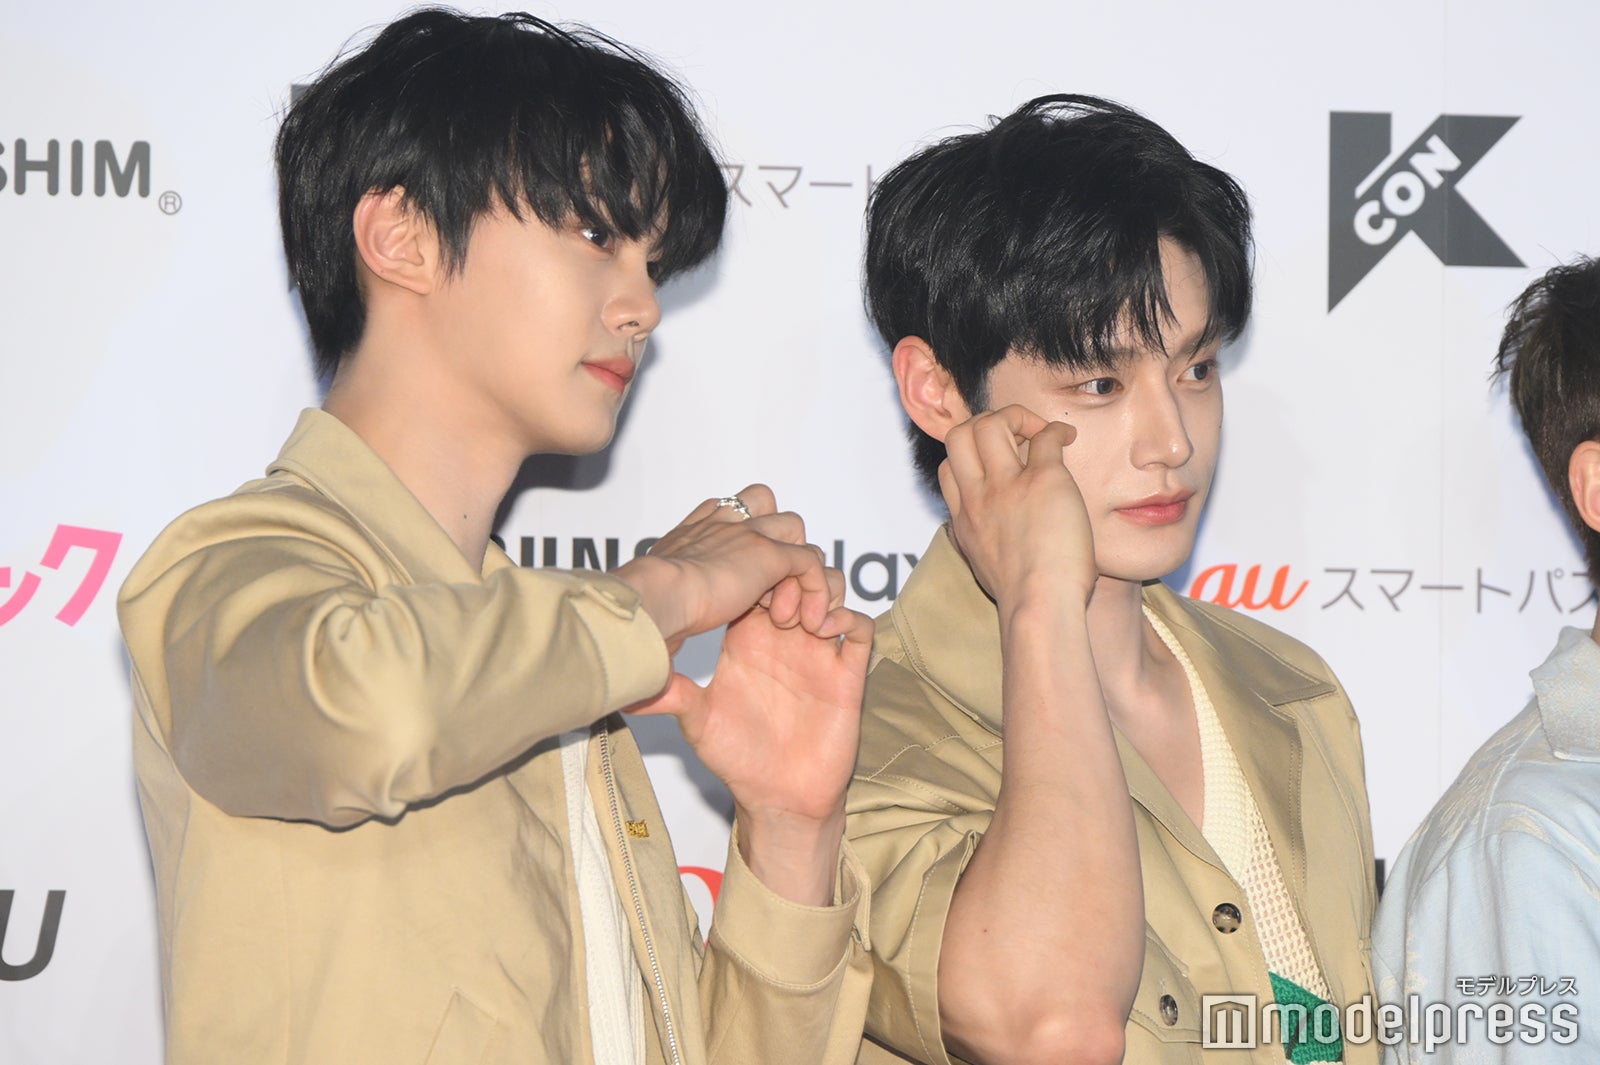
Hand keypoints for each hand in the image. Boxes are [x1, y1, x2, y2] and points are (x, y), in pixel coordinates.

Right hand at [611, 484, 843, 651]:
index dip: (739, 536)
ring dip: (796, 567)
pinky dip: (815, 590)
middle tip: (767, 588)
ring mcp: (746, 534)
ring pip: (793, 528)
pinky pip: (809, 562)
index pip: (723, 511)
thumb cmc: (640, 613)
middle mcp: (719, 524)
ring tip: (786, 611)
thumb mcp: (654, 613)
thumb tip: (658, 665)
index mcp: (690, 534)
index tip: (736, 581)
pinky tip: (808, 621)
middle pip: (762, 503)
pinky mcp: (769, 554)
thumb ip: (665, 624)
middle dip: (774, 537)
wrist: (651, 600)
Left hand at [628, 602, 873, 902]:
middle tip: (775, 604)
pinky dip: (847, 617)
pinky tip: (824, 632)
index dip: (751, 572)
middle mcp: (783, 638)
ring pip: (831, 589)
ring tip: (799, 619)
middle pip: (795, 573)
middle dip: (789, 573)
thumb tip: (635, 682)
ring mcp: (816, 652)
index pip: (753, 580)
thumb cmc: (737, 759)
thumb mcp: (699, 723)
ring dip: (819, 590)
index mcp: (747, 638)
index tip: (742, 588)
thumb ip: (675, 695)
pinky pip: (859, 628)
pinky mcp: (846, 673)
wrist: (778, 797)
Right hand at [939, 405, 1096, 610]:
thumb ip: (983, 543)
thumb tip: (996, 540)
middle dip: (984, 424)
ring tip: (1038, 431)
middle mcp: (978, 497)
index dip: (969, 456)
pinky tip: (1067, 439)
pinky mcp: (1043, 481)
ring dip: (1016, 418)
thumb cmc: (1026, 601)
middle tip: (1013, 437)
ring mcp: (1007, 487)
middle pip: (959, 435)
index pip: (948, 468)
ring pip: (990, 424)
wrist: (1040, 608)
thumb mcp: (986, 569)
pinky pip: (1045, 437)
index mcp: (964, 520)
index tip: (994, 462)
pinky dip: (1056, 430)